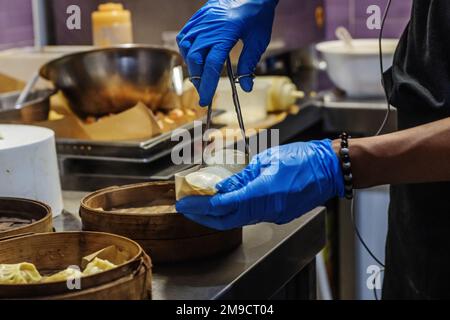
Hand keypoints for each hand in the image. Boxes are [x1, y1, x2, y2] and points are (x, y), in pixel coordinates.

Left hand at [176, 140, 344, 229]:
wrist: (330, 169)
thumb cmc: (303, 158)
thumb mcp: (267, 159)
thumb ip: (243, 176)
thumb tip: (222, 186)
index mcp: (263, 192)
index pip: (223, 205)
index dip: (200, 206)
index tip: (184, 203)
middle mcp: (268, 209)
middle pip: (227, 220)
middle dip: (203, 216)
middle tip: (187, 208)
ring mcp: (275, 215)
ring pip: (238, 220)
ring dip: (218, 214)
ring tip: (202, 203)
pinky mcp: (279, 215)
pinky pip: (251, 216)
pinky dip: (235, 211)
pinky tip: (227, 201)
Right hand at [177, 0, 278, 105]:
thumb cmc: (258, 14)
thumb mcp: (258, 41)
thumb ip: (249, 64)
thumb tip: (245, 87)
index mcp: (227, 31)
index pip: (212, 64)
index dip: (207, 84)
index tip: (205, 100)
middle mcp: (211, 25)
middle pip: (195, 57)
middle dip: (198, 78)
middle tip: (204, 91)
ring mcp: (202, 19)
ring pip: (187, 47)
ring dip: (191, 65)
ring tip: (200, 76)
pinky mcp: (199, 16)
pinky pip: (185, 35)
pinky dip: (186, 50)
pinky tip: (194, 58)